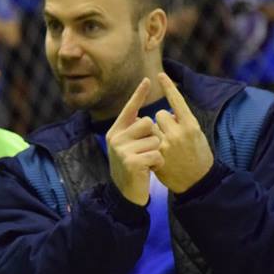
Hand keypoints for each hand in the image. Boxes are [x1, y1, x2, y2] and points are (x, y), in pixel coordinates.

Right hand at [106, 78, 162, 205]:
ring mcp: (121, 150)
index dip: (139, 94)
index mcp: (115, 132)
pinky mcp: (131, 162)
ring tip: (146, 163)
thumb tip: (146, 117)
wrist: (125, 195)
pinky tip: (148, 170)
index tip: (148, 79)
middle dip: (153, 137)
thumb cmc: (131, 168)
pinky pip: (156, 154)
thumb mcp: (127, 147)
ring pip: (154, 139)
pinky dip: (158, 163)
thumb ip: (133, 132)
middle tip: (145, 152)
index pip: (130, 109)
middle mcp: (115, 138)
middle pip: (147, 122)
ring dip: (156, 152)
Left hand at [153, 73, 213, 192]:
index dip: (168, 87)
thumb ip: (183, 123)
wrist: (199, 182)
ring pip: (151, 127)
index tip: (160, 75)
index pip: (177, 101)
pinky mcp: (157, 155)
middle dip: (161, 122)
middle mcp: (179, 132)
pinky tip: (157, 152)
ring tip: (164, 145)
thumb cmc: (199, 156)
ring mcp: (167, 144)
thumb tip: (168, 112)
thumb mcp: (197, 135)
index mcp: (192, 125)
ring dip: (153, 133)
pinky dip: (149, 144)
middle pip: (159, 115)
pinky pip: (147, 141)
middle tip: (169, 136)